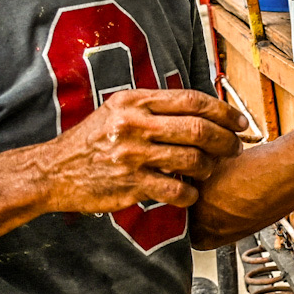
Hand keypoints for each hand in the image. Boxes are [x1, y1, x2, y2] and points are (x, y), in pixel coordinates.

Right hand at [36, 89, 244, 212]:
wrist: (53, 171)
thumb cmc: (93, 140)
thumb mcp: (119, 111)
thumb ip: (156, 107)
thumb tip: (203, 108)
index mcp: (135, 102)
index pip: (192, 100)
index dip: (224, 111)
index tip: (240, 122)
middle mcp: (134, 125)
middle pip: (198, 129)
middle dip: (225, 141)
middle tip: (234, 149)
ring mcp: (131, 155)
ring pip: (192, 160)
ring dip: (209, 168)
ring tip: (208, 170)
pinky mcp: (129, 184)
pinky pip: (176, 190)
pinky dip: (190, 193)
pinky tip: (189, 192)